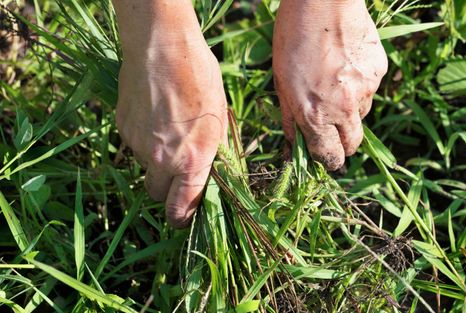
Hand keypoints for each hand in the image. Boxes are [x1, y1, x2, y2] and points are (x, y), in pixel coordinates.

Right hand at [114, 2, 226, 227]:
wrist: (162, 47)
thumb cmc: (200, 78)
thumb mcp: (220, 118)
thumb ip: (213, 153)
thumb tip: (212, 174)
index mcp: (193, 160)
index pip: (181, 210)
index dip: (183, 219)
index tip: (185, 217)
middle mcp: (163, 159)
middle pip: (157, 195)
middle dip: (167, 191)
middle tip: (178, 173)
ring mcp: (138, 145)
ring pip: (145, 168)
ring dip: (156, 162)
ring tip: (169, 131)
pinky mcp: (122, 129)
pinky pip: (133, 146)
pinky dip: (143, 140)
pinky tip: (154, 116)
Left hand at [273, 0, 387, 169]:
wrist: (324, 2)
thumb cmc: (293, 38)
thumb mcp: (281, 82)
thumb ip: (290, 118)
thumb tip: (292, 145)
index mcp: (315, 115)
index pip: (329, 157)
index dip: (327, 160)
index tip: (325, 157)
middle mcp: (344, 109)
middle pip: (352, 145)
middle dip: (343, 144)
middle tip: (332, 130)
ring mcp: (365, 90)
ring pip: (361, 115)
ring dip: (350, 111)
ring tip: (334, 83)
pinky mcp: (378, 72)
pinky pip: (370, 90)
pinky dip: (359, 86)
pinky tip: (346, 65)